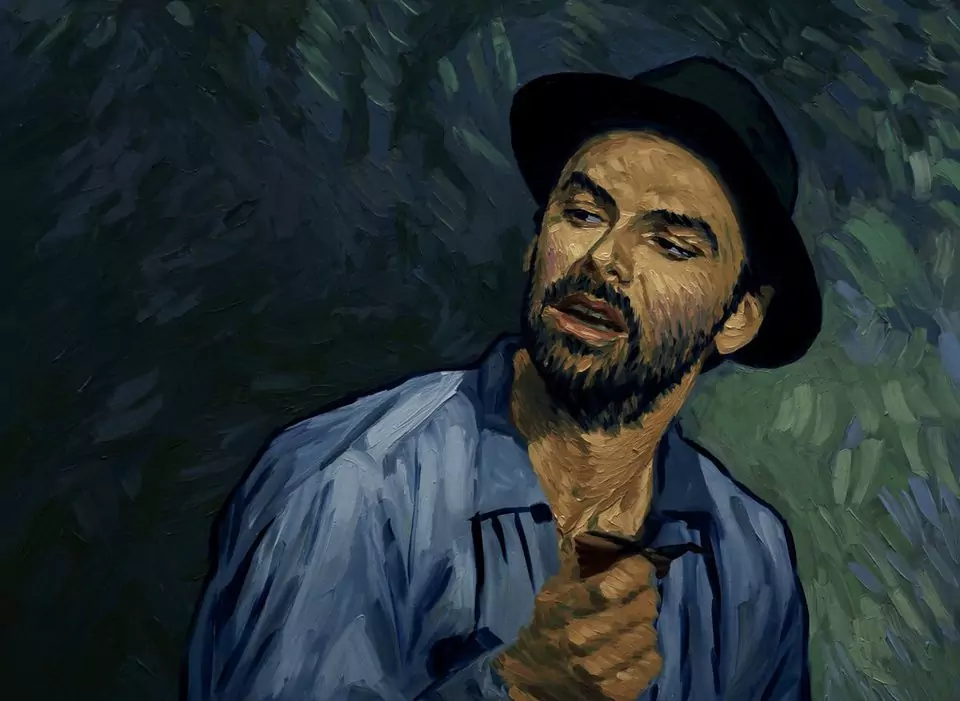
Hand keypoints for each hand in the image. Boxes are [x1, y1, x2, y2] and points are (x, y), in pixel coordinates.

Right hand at [493, 535, 661, 700]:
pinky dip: (646, 651)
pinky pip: (652, 660)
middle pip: (642, 607)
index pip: (615, 585)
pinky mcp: (618, 691)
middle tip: (637, 591)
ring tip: (630, 621)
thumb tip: (618, 539)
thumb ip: (584, 563)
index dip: (636, 570)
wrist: (535, 678)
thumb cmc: (550, 623)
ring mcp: (602, 669)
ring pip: (649, 632)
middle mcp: (584, 639)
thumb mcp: (556, 588)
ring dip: (644, 623)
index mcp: (566, 607)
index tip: (638, 564)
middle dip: (645, 593)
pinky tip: (630, 646)